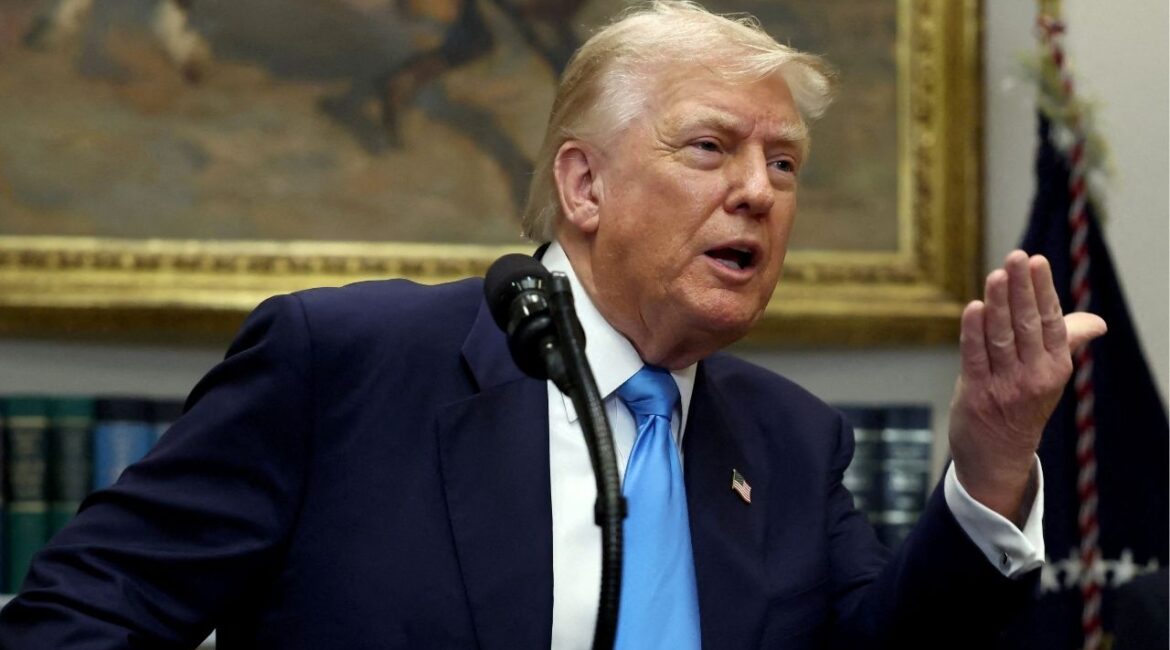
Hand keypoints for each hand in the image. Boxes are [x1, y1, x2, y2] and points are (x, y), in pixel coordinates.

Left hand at [948, 250, 1106, 524]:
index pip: (1050, 321)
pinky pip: (975, 357)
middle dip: (1021, 289)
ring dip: (998, 305)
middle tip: (1016, 257)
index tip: (1036, 262)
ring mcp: (1004, 385)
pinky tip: (973, 308)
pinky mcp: (976, 393)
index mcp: (1056, 367)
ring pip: (1001, 338)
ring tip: (996, 275)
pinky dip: (973, 332)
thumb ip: (1067, 343)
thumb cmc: (1023, 405)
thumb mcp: (1050, 375)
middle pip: (1027, 325)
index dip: (1042, 291)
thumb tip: (1098, 323)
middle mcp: (1034, 376)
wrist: (999, 457)